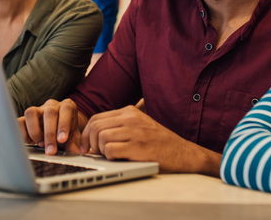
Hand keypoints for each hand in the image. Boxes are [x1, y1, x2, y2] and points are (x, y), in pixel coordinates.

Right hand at [19, 98, 87, 154]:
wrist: (57, 133)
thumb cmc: (66, 134)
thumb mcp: (74, 138)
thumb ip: (75, 144)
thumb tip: (76, 152)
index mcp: (67, 106)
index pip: (66, 109)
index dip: (63, 124)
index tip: (62, 140)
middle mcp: (51, 105)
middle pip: (49, 112)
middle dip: (49, 133)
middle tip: (51, 151)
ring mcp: (37, 110)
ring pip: (31, 112)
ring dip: (35, 131)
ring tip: (40, 144)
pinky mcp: (25, 118)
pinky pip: (19, 122)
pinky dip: (23, 133)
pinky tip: (29, 143)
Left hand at [80, 106, 219, 174]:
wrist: (184, 154)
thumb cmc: (160, 143)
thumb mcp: (140, 125)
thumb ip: (120, 126)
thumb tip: (94, 136)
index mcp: (129, 111)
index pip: (97, 118)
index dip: (87, 134)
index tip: (87, 146)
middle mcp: (131, 118)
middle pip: (96, 127)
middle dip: (91, 143)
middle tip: (95, 154)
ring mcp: (135, 132)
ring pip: (101, 138)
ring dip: (101, 151)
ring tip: (111, 156)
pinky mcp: (137, 147)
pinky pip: (110, 150)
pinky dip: (109, 158)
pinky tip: (119, 159)